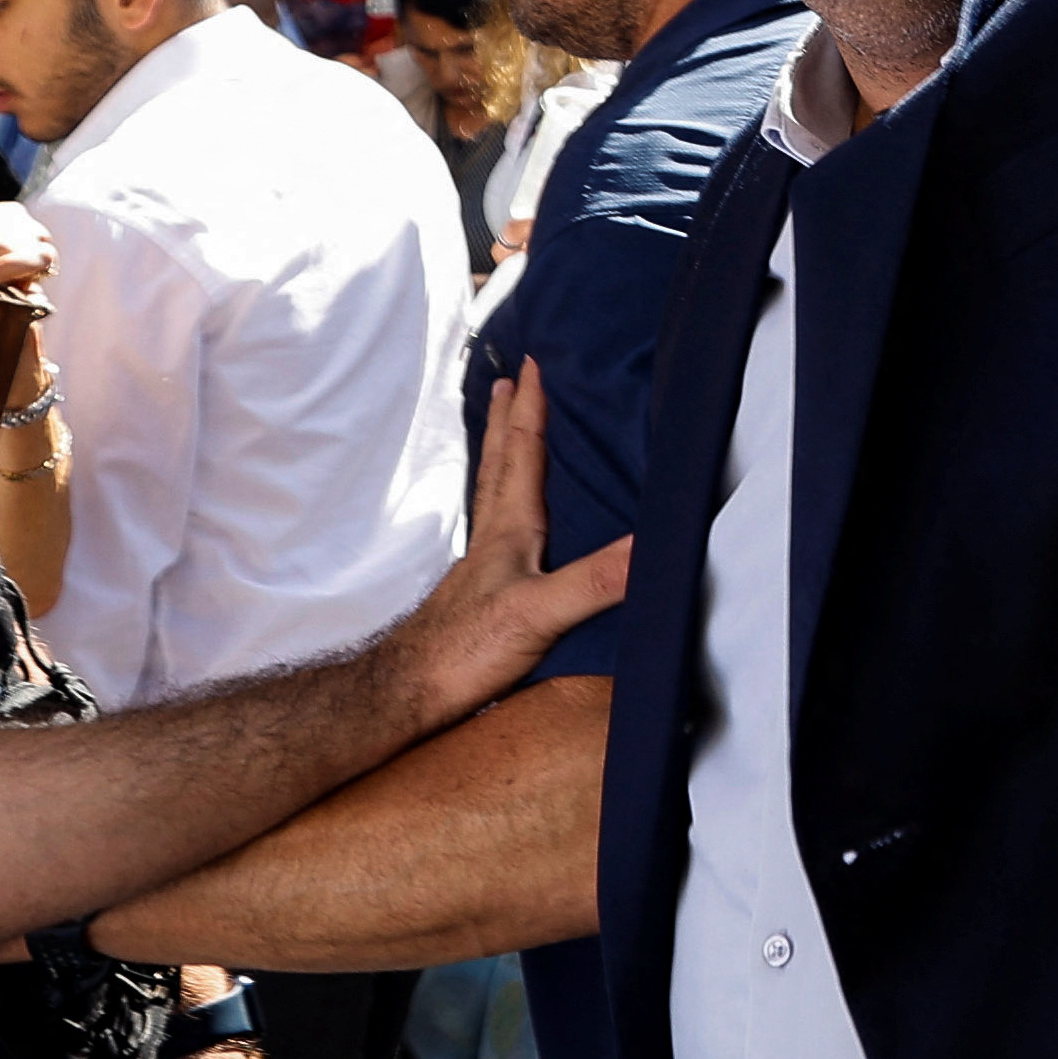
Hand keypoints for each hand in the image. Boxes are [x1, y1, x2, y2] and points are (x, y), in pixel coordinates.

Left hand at [371, 362, 635, 733]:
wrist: (407, 694)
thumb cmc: (464, 651)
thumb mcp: (539, 613)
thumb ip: (594, 580)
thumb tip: (649, 545)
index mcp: (509, 531)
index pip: (522, 455)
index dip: (529, 410)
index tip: (533, 365)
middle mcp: (493, 540)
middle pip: (501, 465)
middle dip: (510, 420)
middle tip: (509, 380)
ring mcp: (484, 568)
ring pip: (495, 496)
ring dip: (504, 458)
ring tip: (507, 434)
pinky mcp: (482, 597)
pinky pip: (499, 533)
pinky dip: (506, 508)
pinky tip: (512, 524)